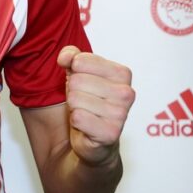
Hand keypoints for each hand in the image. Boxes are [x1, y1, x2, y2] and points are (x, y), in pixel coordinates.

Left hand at [58, 46, 134, 166]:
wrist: (93, 137)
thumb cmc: (87, 100)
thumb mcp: (77, 72)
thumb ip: (71, 56)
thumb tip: (66, 58)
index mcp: (122, 73)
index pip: (80, 60)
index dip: (73, 71)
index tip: (83, 81)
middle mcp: (126, 93)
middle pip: (76, 81)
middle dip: (73, 91)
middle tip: (84, 101)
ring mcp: (120, 114)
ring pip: (75, 99)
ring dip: (74, 107)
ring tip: (86, 112)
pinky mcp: (111, 133)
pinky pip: (78, 117)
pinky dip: (76, 121)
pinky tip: (86, 125)